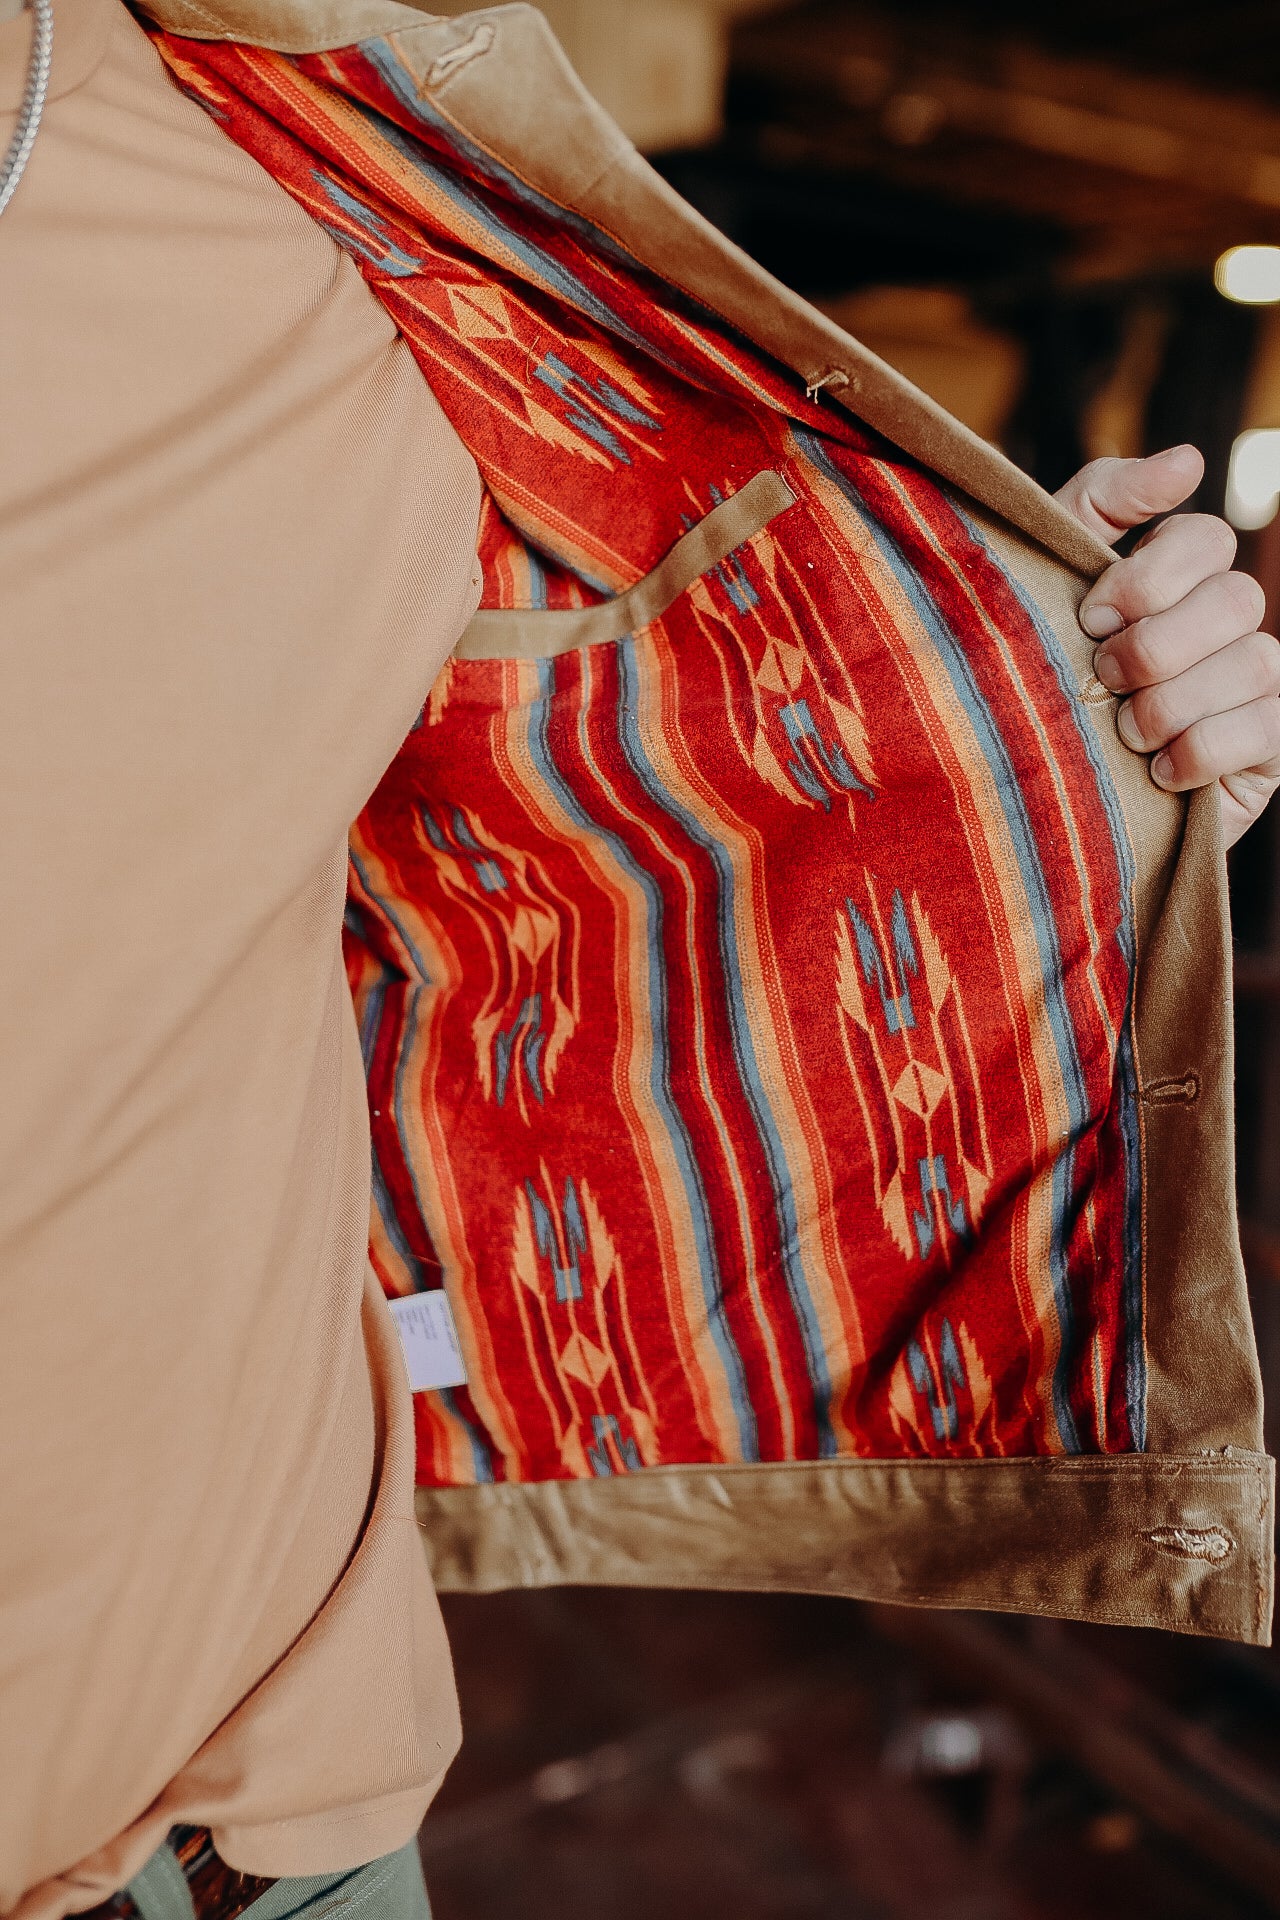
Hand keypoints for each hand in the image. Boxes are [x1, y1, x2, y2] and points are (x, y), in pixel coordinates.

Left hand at [1055, 445, 1279, 846]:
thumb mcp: (1043, 576)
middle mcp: (1225, 628)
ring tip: (1121, 732)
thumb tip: (1190, 461)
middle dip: (1157, 646)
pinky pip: (1265, 730)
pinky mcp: (1265, 753)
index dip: (1148, 578)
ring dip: (1170, 703)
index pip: (1206, 539)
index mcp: (1178, 580)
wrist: (1017, 795)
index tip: (1089, 618)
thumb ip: (1104, 501)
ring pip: (1253, 664)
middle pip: (1236, 599)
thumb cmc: (1028, 679)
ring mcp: (1252, 688)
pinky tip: (1156, 772)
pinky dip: (1199, 752)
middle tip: (1102, 680)